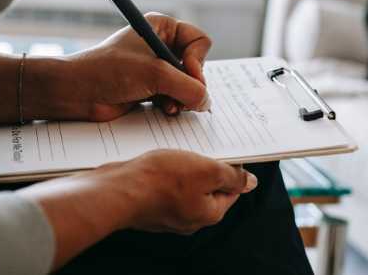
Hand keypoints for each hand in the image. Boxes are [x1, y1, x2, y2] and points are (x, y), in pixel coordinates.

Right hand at [20, 150, 257, 268]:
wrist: (117, 190)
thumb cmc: (160, 180)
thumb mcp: (206, 170)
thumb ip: (232, 177)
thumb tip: (250, 183)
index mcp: (209, 213)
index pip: (232, 189)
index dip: (231, 167)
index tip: (225, 151)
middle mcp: (190, 218)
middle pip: (208, 187)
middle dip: (206, 166)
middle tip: (199, 148)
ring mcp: (169, 214)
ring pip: (186, 185)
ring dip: (185, 167)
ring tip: (177, 152)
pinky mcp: (151, 206)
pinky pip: (166, 187)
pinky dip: (166, 173)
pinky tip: (159, 161)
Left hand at [58, 13, 211, 121]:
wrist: (76, 92)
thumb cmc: (109, 71)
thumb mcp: (155, 74)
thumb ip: (188, 87)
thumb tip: (206, 102)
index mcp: (162, 27)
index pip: (200, 41)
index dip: (198, 61)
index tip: (188, 75)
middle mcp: (162, 45)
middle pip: (197, 65)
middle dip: (190, 83)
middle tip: (182, 96)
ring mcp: (157, 67)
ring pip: (188, 84)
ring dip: (182, 97)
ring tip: (170, 105)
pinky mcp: (151, 87)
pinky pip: (176, 96)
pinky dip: (173, 104)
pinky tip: (163, 109)